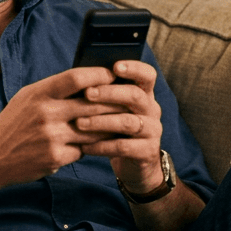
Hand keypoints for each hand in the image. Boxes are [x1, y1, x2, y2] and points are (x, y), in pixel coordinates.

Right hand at [0, 66, 126, 187]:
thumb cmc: (14, 123)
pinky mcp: (56, 158)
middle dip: (114, 102)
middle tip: (131, 99)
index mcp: (38, 94)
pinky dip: (92, 146)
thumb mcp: (27, 98)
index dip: (99, 75)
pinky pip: (84, 149)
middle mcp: (45, 113)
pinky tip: (100, 143)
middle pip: (91, 104)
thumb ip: (54, 89)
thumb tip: (89, 78)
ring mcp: (51, 137)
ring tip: (124, 121)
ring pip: (94, 129)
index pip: (76, 77)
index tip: (113, 74)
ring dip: (110, 126)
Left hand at [75, 60, 164, 193]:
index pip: (147, 75)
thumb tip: (79, 76)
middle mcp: (152, 110)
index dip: (134, 68)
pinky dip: (101, 146)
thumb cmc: (115, 129)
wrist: (134, 164)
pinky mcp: (147, 152)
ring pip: (128, 122)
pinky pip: (123, 147)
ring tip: (78, 123)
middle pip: (135, 95)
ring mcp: (152, 131)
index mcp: (144, 94)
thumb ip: (104, 93)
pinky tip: (84, 146)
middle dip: (109, 93)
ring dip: (101, 121)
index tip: (115, 66)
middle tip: (87, 93)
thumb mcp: (113, 109)